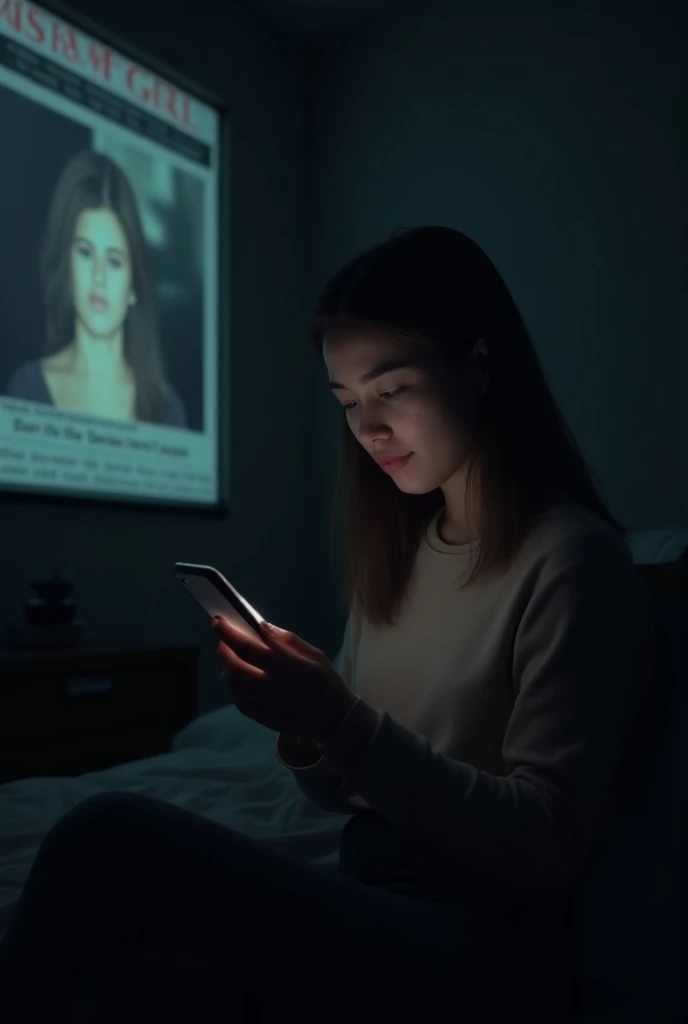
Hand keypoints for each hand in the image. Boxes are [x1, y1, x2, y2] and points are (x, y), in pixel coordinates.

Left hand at [212, 617, 356, 742]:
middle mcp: (274, 686)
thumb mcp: (315, 655)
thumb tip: (262, 626)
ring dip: (227, 668)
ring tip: (232, 659)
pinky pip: (239, 702)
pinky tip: (242, 680)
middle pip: (234, 666)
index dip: (228, 633)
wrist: (336, 720)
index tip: (217, 621)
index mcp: (288, 666)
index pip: (248, 646)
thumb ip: (288, 640)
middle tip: (222, 639)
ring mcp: (267, 705)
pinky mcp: (264, 719)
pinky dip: (235, 688)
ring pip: (234, 684)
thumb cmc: (327, 682)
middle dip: (222, 649)